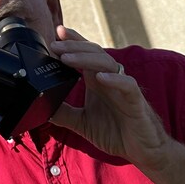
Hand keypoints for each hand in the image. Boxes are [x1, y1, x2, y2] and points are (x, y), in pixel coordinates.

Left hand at [49, 27, 184, 183]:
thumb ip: (64, 113)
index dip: (74, 41)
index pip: (85, 55)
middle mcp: (110, 80)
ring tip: (67, 59)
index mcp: (97, 82)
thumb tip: (42, 107)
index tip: (58, 31)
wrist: (142, 151)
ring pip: (107, 64)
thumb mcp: (82, 122)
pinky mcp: (135, 102)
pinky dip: (114, 80)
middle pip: (94, 54)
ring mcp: (123, 89)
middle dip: (74, 47)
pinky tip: (100, 78)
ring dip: (86, 59)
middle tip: (55, 46)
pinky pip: (127, 85)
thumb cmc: (116, 133)